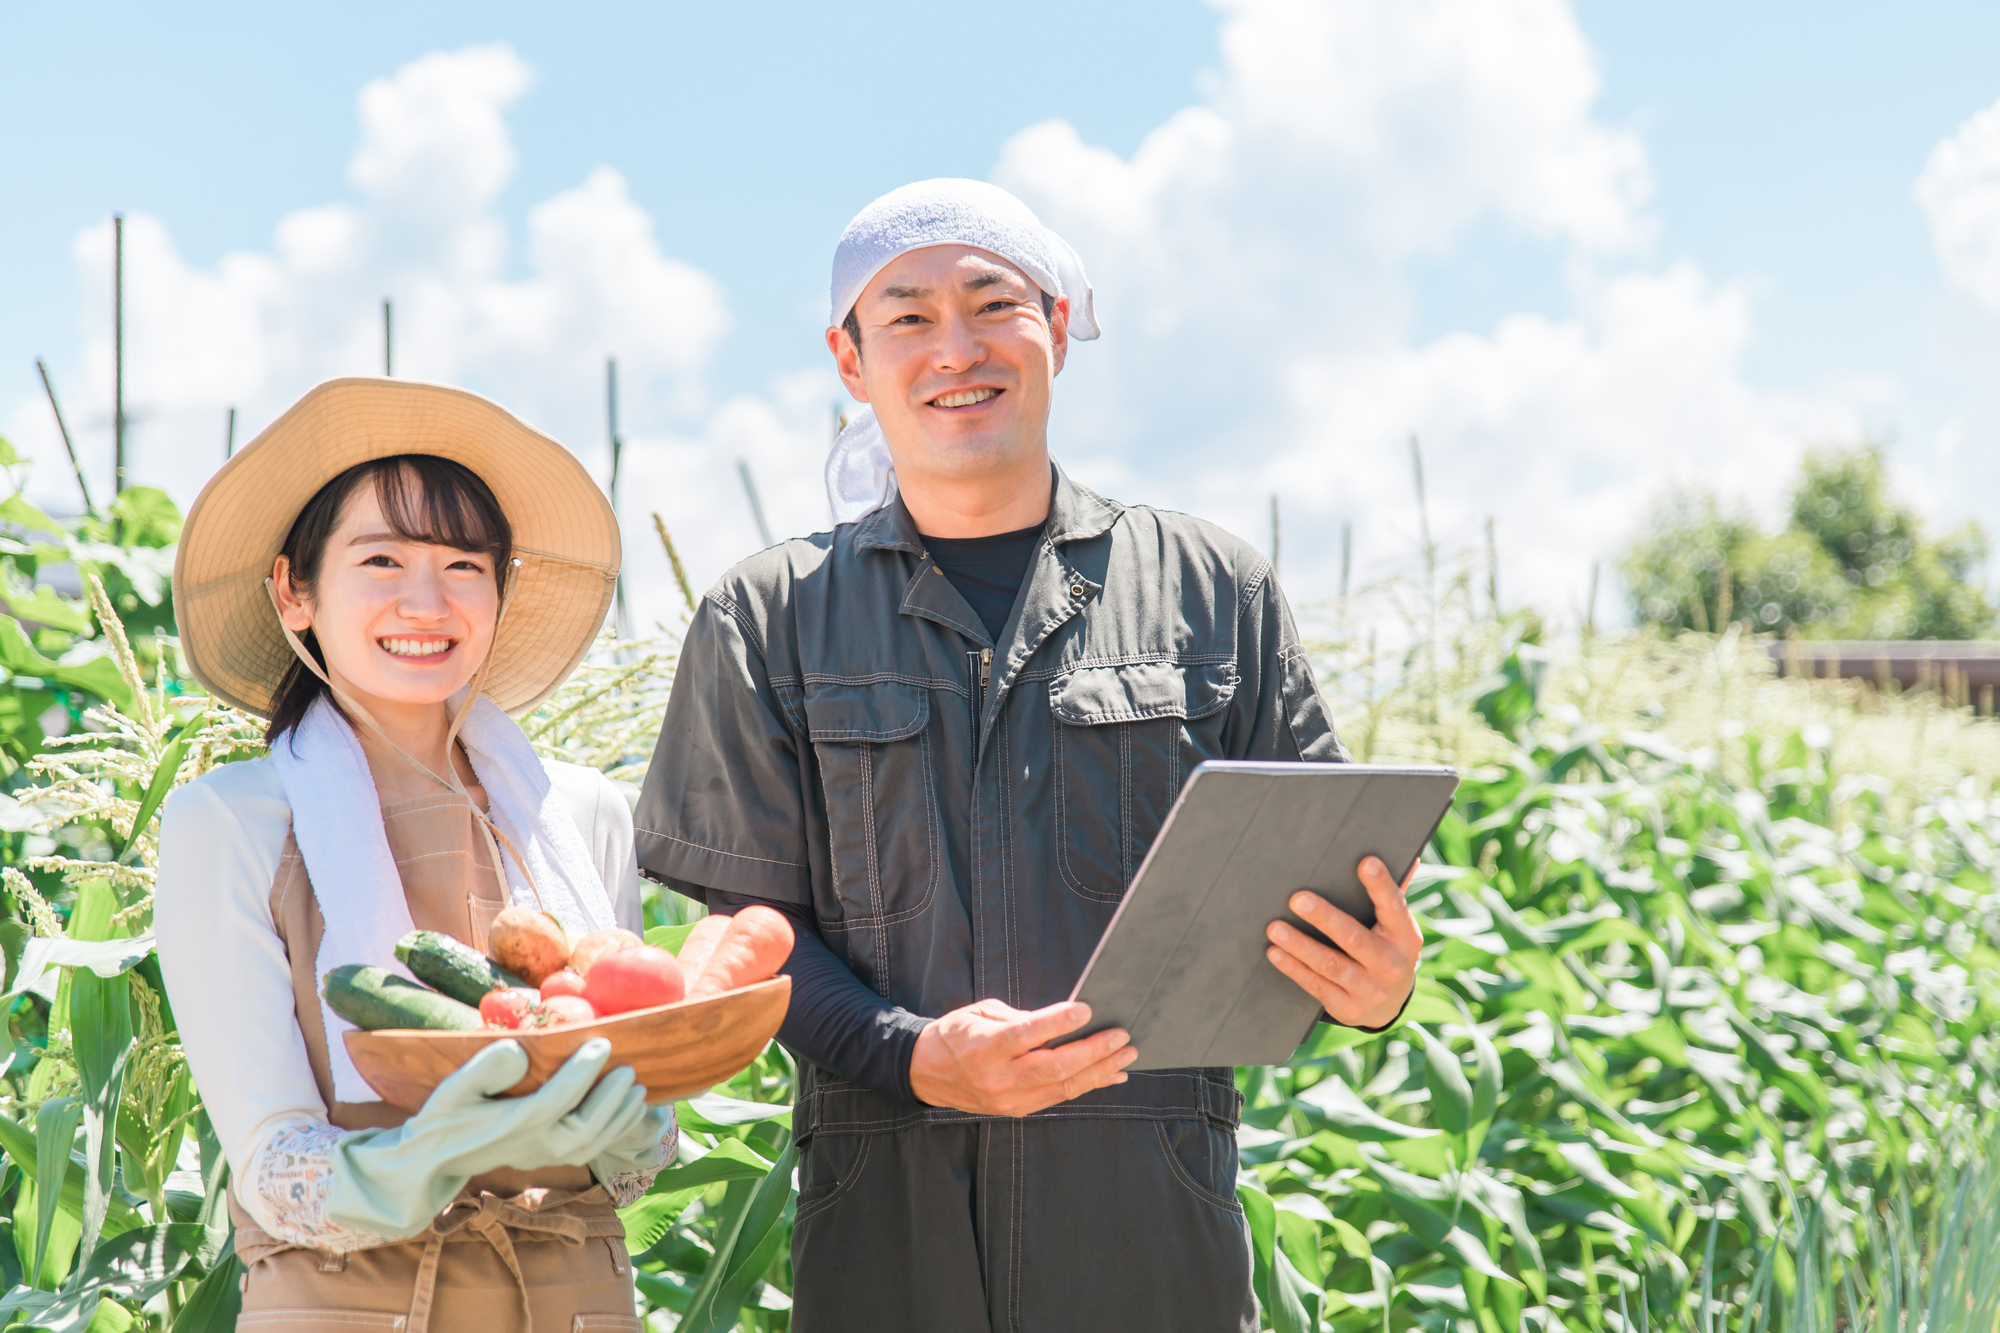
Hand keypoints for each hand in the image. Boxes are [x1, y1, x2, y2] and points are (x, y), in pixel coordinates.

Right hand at [908, 999, 1136, 1116]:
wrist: (924, 1073)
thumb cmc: (955, 1034)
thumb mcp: (980, 1012)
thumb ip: (1020, 1019)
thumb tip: (1062, 1023)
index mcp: (985, 1046)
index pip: (1027, 1034)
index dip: (1058, 1023)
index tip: (1087, 1010)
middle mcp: (998, 1077)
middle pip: (1055, 1067)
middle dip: (1094, 1052)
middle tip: (1122, 1037)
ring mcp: (1008, 1099)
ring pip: (1063, 1087)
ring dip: (1099, 1071)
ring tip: (1125, 1056)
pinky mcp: (1016, 1110)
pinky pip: (1058, 1098)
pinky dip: (1086, 1085)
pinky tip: (1108, 1074)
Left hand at [1264, 856, 1421, 1028]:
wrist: (1389, 1006)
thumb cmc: (1387, 949)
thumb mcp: (1397, 927)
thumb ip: (1394, 895)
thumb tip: (1410, 856)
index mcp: (1405, 937)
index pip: (1394, 907)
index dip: (1380, 886)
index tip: (1365, 862)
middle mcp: (1390, 965)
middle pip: (1354, 938)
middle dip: (1325, 918)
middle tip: (1297, 899)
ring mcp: (1370, 990)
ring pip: (1331, 965)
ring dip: (1300, 946)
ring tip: (1275, 928)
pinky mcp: (1348, 1008)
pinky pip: (1317, 986)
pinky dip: (1294, 969)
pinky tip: (1275, 952)